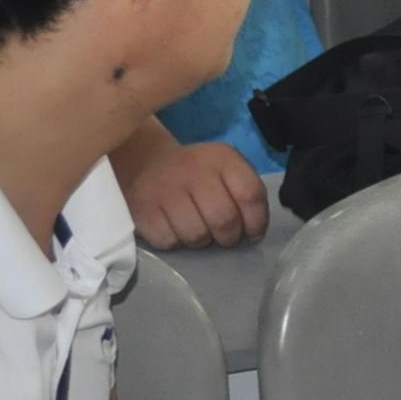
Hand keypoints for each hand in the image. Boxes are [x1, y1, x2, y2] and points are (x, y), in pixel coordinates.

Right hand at [123, 139, 270, 247]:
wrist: (146, 162)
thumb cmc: (196, 173)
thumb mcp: (225, 169)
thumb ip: (244, 193)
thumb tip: (254, 232)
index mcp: (222, 158)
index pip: (251, 194)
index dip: (257, 222)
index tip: (252, 233)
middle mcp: (194, 169)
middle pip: (225, 220)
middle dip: (229, 237)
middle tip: (223, 235)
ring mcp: (166, 189)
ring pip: (197, 236)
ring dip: (201, 240)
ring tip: (196, 228)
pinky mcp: (143, 209)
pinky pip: (170, 241)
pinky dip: (175, 241)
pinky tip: (173, 226)